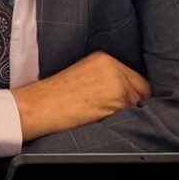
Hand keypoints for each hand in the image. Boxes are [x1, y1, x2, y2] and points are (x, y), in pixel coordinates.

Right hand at [11, 52, 151, 142]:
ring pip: (136, 105)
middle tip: (105, 112)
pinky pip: (130, 115)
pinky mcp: (117, 98)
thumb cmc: (54, 97)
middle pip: (141, 90)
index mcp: (103, 58)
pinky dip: (118, 121)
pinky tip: (97, 118)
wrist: (37, 106)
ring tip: (97, 115)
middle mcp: (113, 66)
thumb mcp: (82, 77)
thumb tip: (128, 95)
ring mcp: (117, 81)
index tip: (117, 104)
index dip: (129, 95)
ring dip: (123, 114)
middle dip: (130, 104)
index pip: (134, 79)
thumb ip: (105, 80)